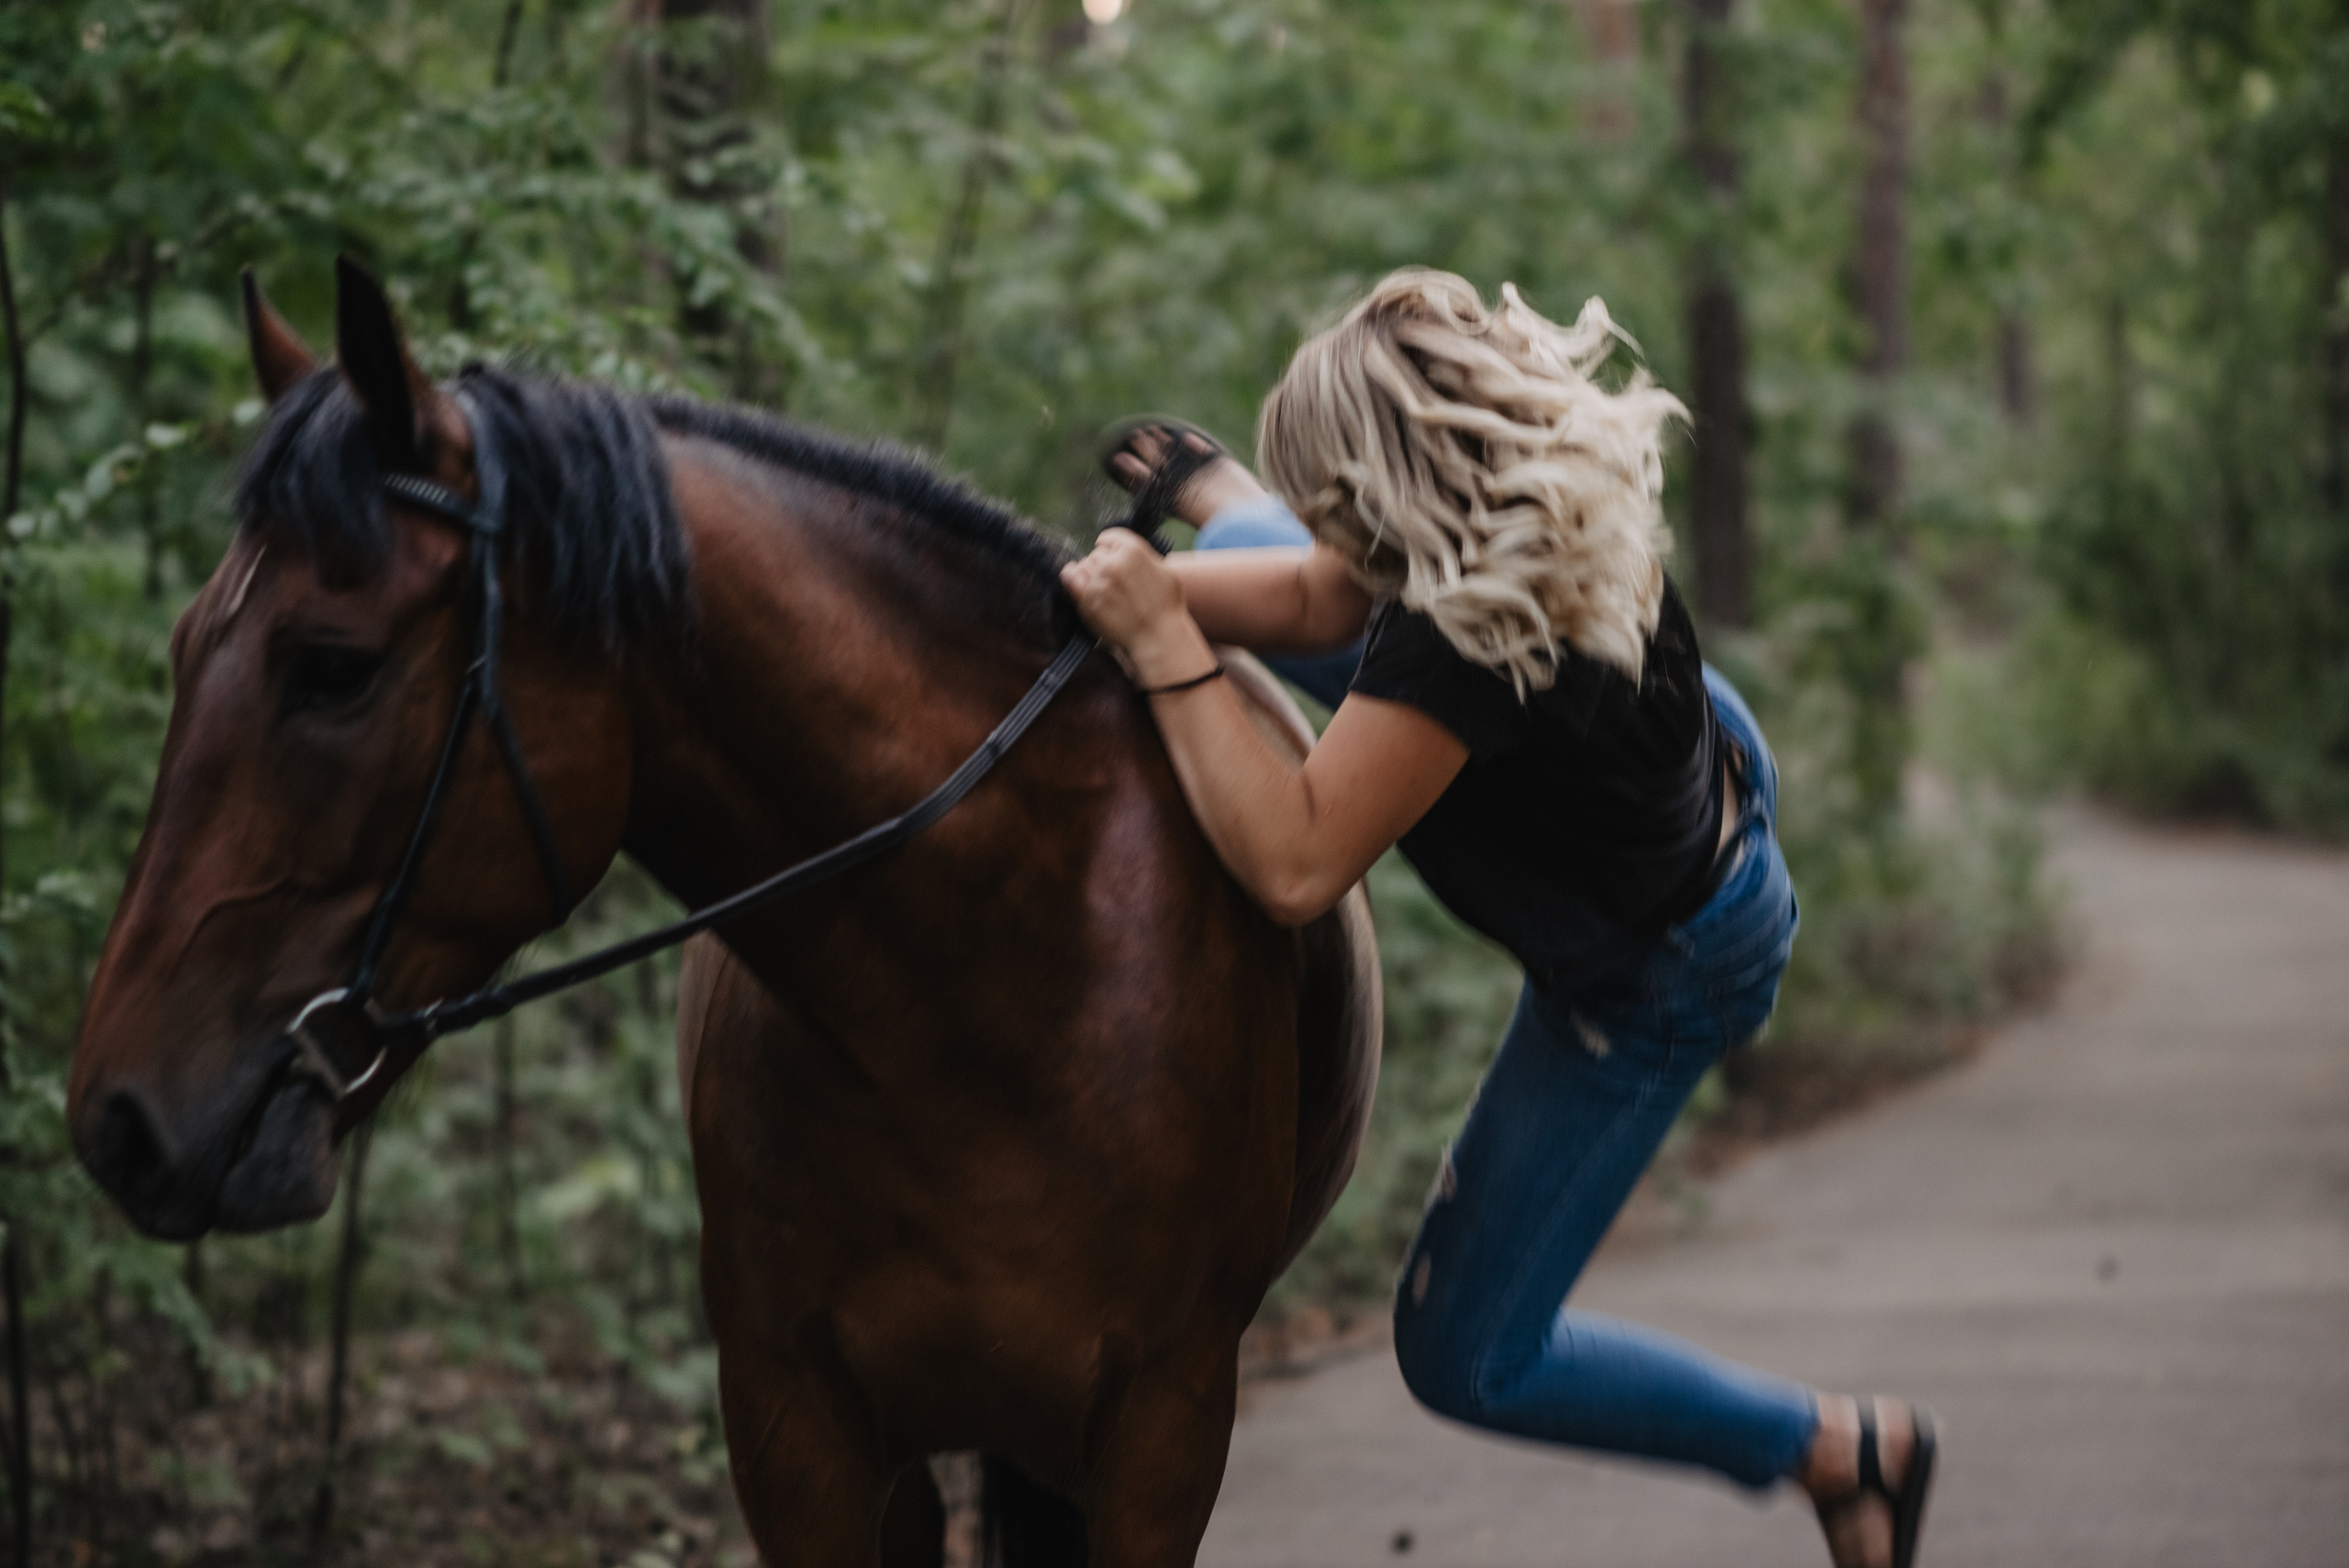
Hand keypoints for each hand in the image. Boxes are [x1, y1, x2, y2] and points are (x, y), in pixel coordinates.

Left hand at [1061, 530, 1196, 667]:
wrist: (1158, 636)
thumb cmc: (1166, 606)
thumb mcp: (1164, 570)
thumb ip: (1144, 557)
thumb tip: (1127, 551)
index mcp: (1133, 550)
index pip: (1109, 538)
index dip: (1109, 548)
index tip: (1111, 557)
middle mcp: (1113, 562)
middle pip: (1096, 554)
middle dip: (1103, 565)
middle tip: (1112, 582)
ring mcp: (1098, 580)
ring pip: (1083, 566)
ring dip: (1090, 574)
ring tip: (1102, 589)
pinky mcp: (1087, 598)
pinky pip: (1069, 577)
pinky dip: (1070, 576)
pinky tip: (1075, 580)